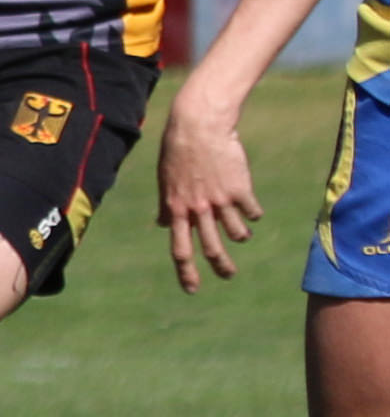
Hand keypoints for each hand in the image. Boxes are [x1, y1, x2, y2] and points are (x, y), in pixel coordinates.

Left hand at [157, 91, 261, 293]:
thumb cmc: (178, 152)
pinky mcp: (240, 189)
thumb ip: (167, 206)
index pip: (179, 249)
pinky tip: (251, 209)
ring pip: (237, 233)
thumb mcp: (165, 181)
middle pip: (211, 249)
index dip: (186, 272)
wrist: (199, 127)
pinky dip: (252, 214)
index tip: (192, 289)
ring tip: (241, 232)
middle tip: (228, 276)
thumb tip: (164, 225)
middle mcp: (198, 209)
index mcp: (176, 209)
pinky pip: (252, 213)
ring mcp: (220, 200)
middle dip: (222, 267)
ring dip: (240, 236)